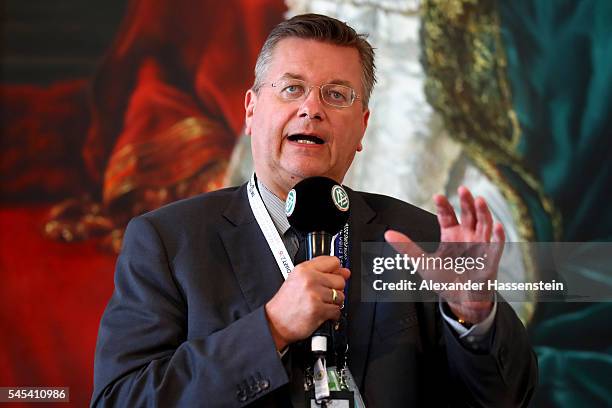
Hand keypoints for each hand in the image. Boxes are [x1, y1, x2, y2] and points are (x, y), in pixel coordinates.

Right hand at [265, 256, 349, 349]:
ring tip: (320, 304)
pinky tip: (321, 313)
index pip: (333, 261)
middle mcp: (310, 279)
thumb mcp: (297, 280)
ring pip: (340, 296)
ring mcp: (315, 294)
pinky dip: (332, 315)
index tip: (334, 276)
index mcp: (304, 269)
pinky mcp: (318, 309)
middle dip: (335, 290)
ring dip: (333, 303)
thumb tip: (344, 272)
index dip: (336, 271)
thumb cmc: (286, 303)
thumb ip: (320, 273)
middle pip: (340, 280)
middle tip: (323, 295)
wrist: (275, 323)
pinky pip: (337, 310)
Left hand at [385, 186, 504, 323]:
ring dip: (483, 212)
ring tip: (479, 200)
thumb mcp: (423, 263)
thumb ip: (406, 247)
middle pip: (468, 214)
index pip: (448, 215)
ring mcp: (480, 247)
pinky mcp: (490, 260)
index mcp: (451, 235)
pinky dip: (498, 236)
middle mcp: (467, 237)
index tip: (438, 195)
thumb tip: (387, 234)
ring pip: (484, 225)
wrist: (461, 301)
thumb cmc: (444, 280)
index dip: (444, 205)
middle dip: (466, 202)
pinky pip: (496, 246)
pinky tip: (497, 226)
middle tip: (462, 189)